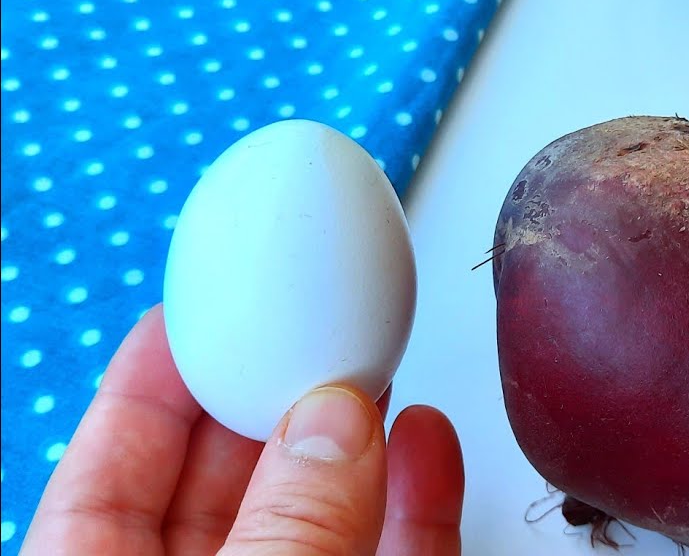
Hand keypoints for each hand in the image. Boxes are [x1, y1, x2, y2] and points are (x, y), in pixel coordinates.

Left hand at [21, 306, 464, 554]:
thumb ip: (286, 530)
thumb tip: (334, 421)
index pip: (110, 477)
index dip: (149, 385)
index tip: (187, 309)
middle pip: (225, 481)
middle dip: (271, 393)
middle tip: (310, 319)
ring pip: (321, 515)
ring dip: (357, 438)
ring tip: (378, 363)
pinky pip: (396, 554)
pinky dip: (418, 500)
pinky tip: (427, 442)